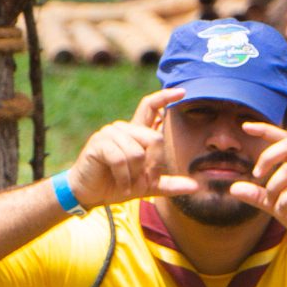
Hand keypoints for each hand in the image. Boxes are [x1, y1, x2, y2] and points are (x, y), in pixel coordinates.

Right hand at [69, 88, 194, 207]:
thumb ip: (170, 184)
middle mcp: (123, 128)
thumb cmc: (118, 185)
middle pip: (154, 139)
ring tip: (126, 182)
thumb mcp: (148, 186)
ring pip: (137, 152)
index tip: (182, 92)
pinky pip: (122, 159)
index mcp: (135, 133)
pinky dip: (124, 177)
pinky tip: (119, 183)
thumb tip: (196, 187)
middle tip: (141, 179)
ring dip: (134, 175)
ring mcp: (110, 133)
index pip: (151, 107)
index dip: (165, 97)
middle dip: (153, 165)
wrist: (90, 194)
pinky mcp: (99, 143)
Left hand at [227, 122, 286, 247]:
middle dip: (267, 157)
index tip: (245, 127)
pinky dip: (284, 201)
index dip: (265, 130)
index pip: (284, 138)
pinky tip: (282, 210)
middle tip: (256, 175)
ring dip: (273, 187)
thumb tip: (233, 188)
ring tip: (272, 203)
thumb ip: (257, 195)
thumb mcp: (275, 204)